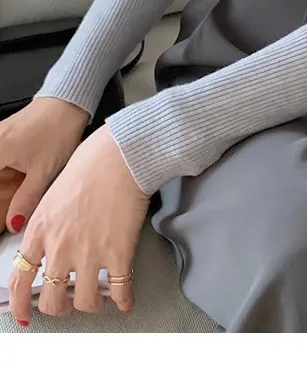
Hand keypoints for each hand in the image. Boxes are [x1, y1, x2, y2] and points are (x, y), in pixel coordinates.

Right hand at [0, 98, 87, 232]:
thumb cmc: (58, 129)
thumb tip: (14, 223)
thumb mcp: (44, 171)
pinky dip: (5, 170)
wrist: (69, 101)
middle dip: (2, 192)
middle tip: (10, 207)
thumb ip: (26, 199)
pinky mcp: (3, 133)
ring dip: (4, 182)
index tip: (3, 211)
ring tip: (20, 188)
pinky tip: (17, 177)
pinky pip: (0, 155)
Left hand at [8, 125, 148, 323]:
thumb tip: (51, 230)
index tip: (24, 313)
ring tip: (99, 299)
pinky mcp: (119, 253)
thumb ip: (48, 218)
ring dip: (91, 304)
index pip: (20, 278)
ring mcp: (89, 253)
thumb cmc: (93, 160)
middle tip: (68, 302)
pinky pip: (120, 290)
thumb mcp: (54, 189)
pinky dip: (124, 300)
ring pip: (84, 302)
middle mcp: (60, 247)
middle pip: (51, 299)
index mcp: (41, 229)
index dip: (20, 303)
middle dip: (59, 306)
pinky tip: (126, 301)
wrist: (122, 154)